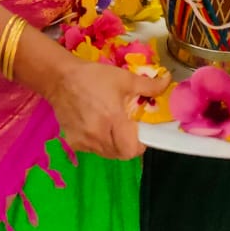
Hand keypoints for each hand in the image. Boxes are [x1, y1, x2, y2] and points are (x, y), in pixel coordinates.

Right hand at [47, 55, 169, 158]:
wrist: (60, 78)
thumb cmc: (94, 76)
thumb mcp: (124, 78)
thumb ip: (148, 85)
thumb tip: (168, 80)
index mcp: (112, 119)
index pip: (131, 149)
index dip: (140, 144)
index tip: (141, 133)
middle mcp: (97, 135)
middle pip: (120, 154)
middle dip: (128, 144)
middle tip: (128, 128)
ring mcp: (83, 141)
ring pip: (107, 154)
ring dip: (114, 144)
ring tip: (112, 125)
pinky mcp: (73, 142)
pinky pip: (93, 150)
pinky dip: (99, 143)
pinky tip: (97, 125)